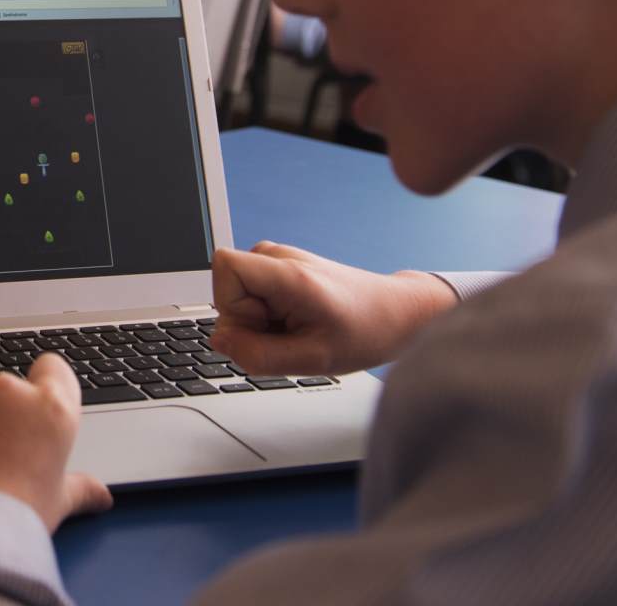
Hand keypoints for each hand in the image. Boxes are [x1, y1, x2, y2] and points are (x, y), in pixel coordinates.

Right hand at [208, 241, 458, 374]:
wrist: (397, 313)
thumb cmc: (365, 332)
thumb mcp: (313, 359)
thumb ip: (258, 354)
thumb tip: (219, 341)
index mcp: (289, 273)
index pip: (224, 265)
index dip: (230, 304)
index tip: (263, 325)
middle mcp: (280, 256)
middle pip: (228, 287)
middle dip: (249, 322)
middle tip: (291, 336)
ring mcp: (281, 258)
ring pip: (239, 293)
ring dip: (260, 321)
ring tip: (298, 329)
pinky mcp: (282, 266)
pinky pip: (252, 293)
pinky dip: (268, 315)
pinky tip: (298, 322)